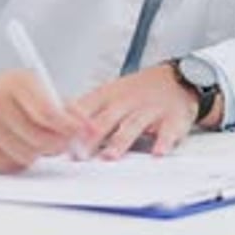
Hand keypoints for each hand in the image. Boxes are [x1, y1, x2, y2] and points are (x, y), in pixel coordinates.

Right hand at [0, 71, 94, 172]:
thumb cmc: (11, 94)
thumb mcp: (38, 86)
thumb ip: (66, 106)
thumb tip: (90, 129)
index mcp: (14, 83)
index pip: (47, 113)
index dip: (68, 127)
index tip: (81, 132)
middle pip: (40, 139)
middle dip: (59, 143)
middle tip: (65, 139)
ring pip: (29, 156)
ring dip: (39, 152)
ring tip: (35, 136)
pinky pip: (13, 166)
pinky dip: (21, 159)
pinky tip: (17, 144)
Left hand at [66, 64, 198, 160]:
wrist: (177, 78)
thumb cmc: (139, 90)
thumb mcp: (111, 93)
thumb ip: (88, 110)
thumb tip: (56, 129)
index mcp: (109, 95)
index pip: (86, 108)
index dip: (72, 124)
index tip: (58, 140)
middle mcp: (127, 102)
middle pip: (106, 119)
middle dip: (91, 137)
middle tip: (79, 155)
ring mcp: (149, 110)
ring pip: (133, 126)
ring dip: (120, 141)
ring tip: (110, 156)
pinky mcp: (171, 119)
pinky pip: (167, 131)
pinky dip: (163, 142)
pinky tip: (157, 152)